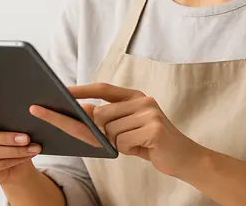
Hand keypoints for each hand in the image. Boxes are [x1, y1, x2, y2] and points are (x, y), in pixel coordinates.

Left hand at [30, 83, 206, 177]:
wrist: (184, 158)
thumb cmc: (152, 143)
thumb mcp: (129, 127)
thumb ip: (109, 118)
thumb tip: (82, 109)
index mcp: (135, 96)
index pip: (102, 89)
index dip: (81, 90)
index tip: (61, 91)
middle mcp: (142, 100)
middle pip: (102, 114)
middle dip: (101, 131)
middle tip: (119, 140)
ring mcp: (149, 113)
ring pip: (110, 130)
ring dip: (118, 143)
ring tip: (137, 144)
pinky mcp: (153, 128)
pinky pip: (123, 141)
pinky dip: (128, 150)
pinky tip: (144, 148)